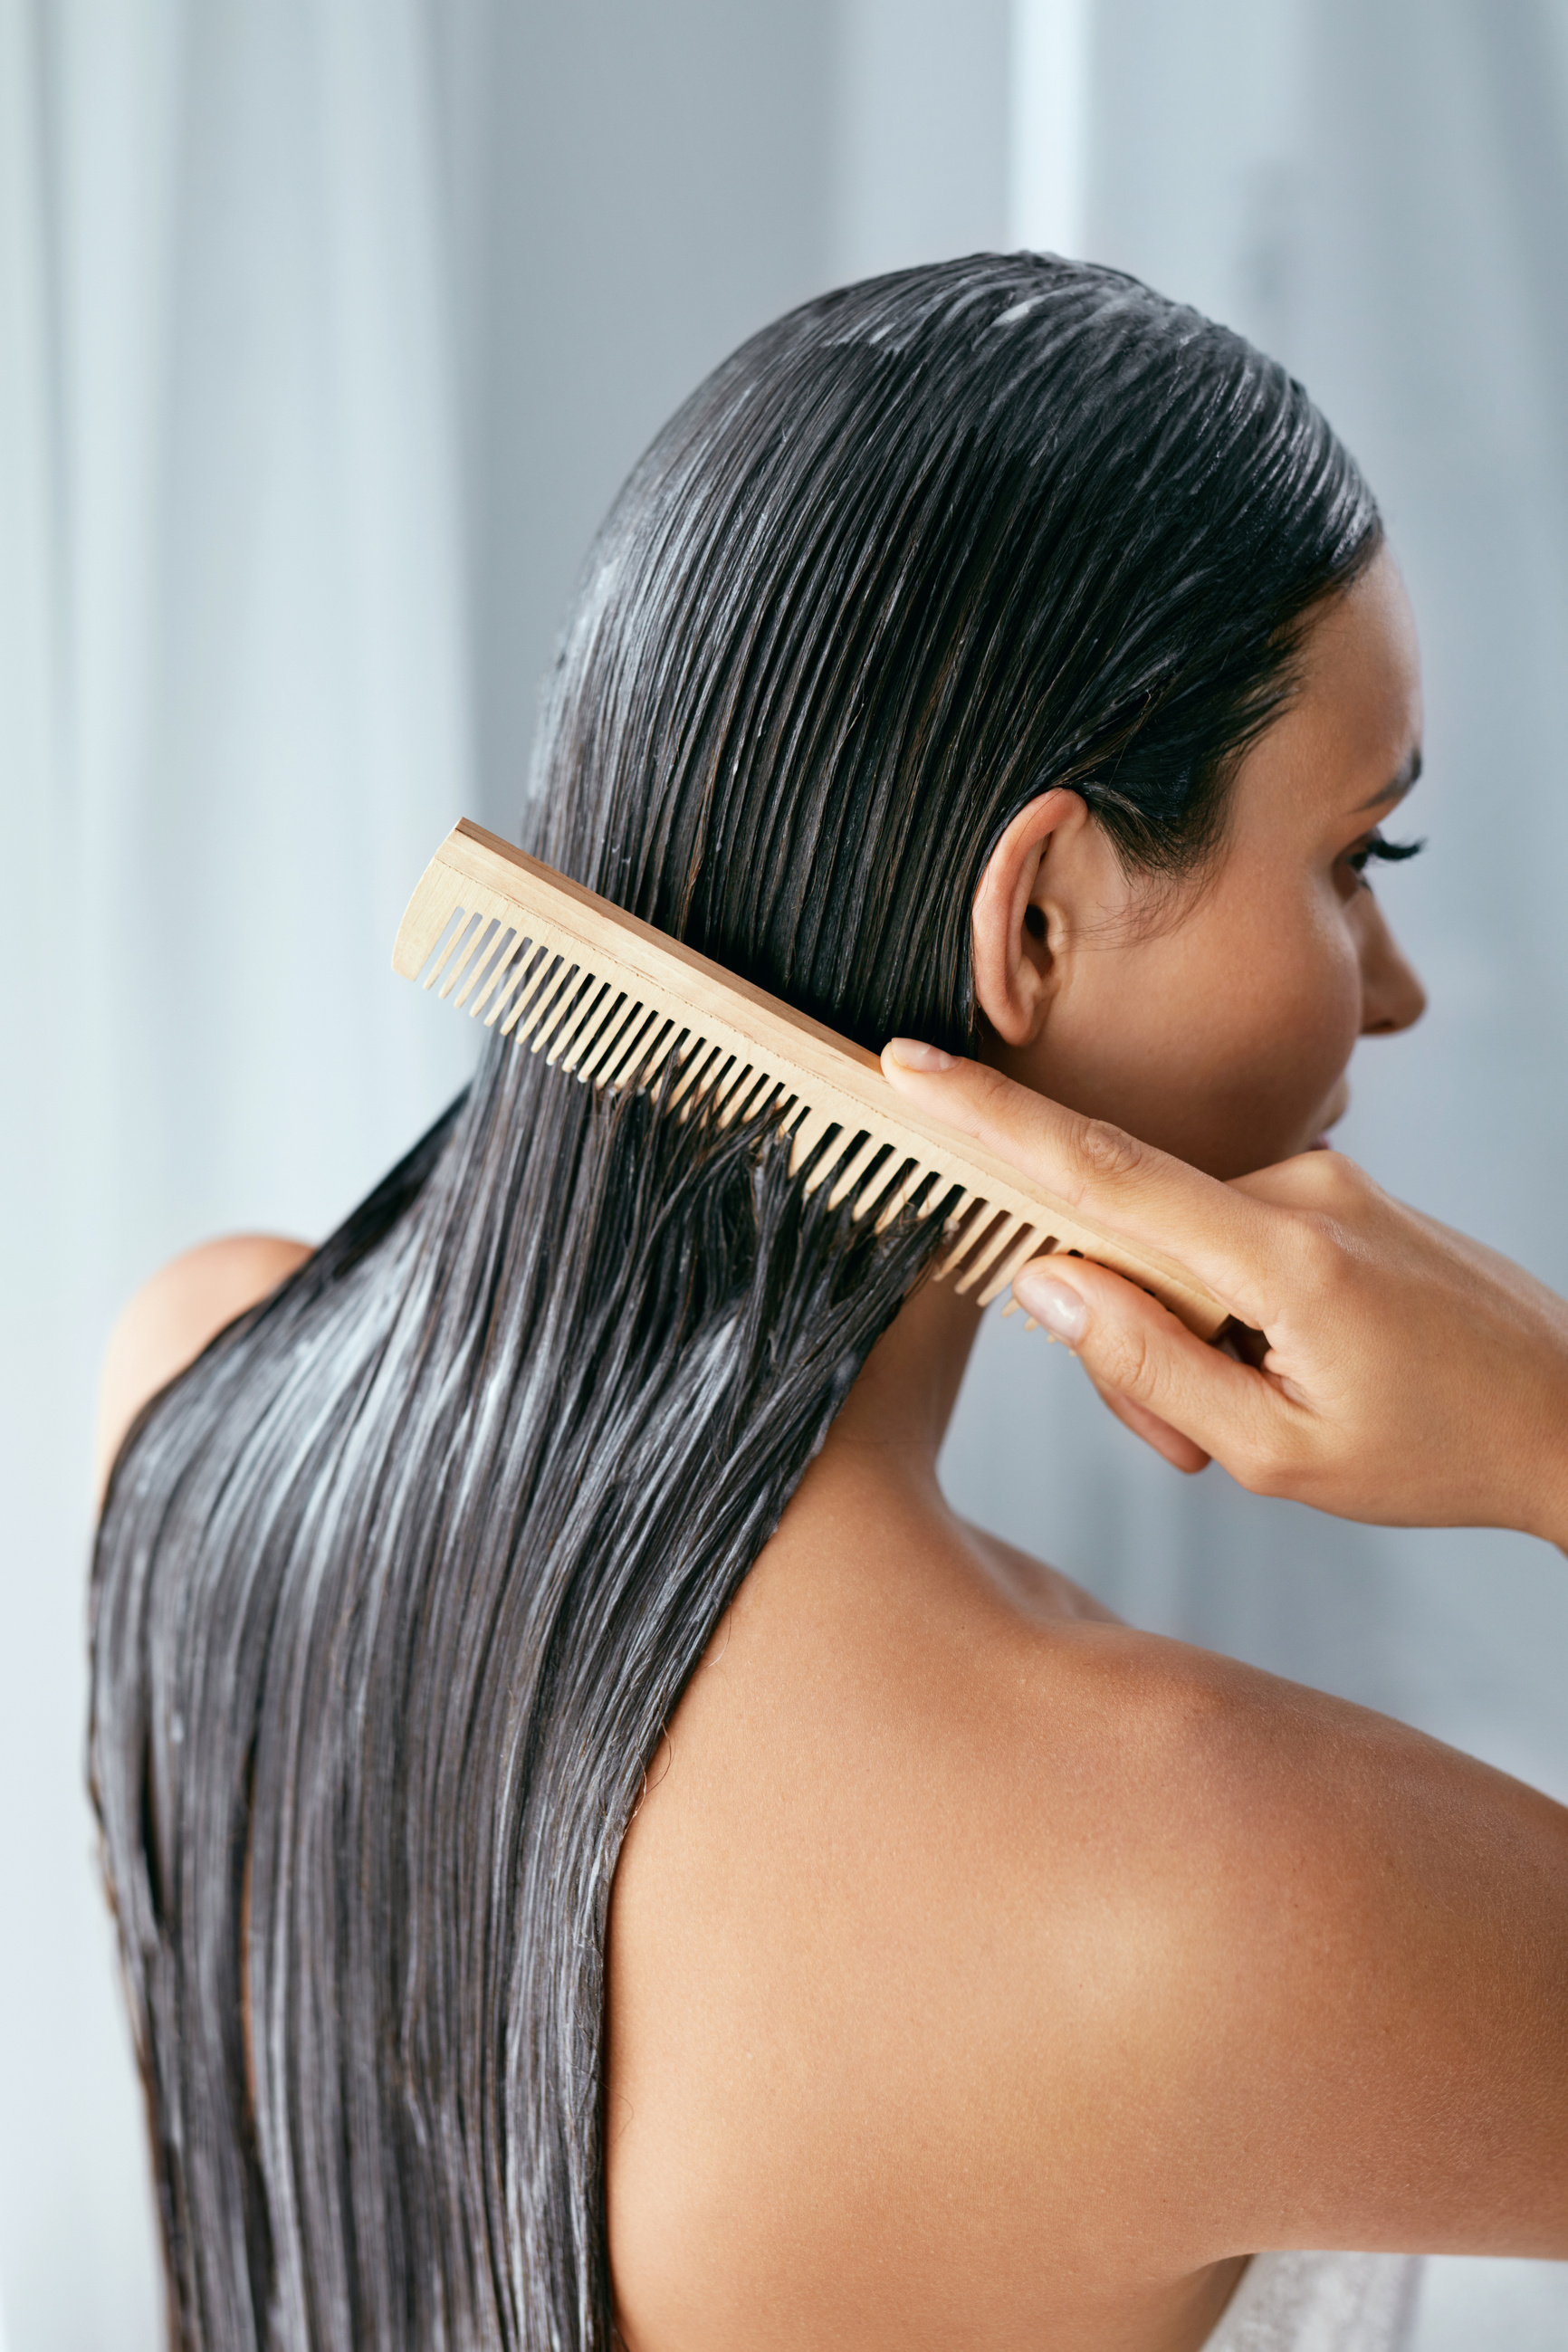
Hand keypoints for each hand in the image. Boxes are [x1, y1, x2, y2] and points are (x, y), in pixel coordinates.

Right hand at [882, 1041, 1567, 1546]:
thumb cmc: (1438, 1452)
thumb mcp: (1278, 1452)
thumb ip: (1150, 1365)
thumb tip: (1047, 1279)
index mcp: (1284, 1254)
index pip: (1102, 1169)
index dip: (991, 1119)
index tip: (906, 1068)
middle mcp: (1300, 1187)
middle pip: (1131, 1238)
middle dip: (1125, 1339)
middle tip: (1182, 1448)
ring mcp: (1324, 1179)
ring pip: (1178, 1247)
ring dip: (1178, 1336)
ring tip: (1247, 1425)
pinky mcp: (1335, 1190)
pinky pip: (1228, 1238)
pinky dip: (1220, 1312)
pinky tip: (1273, 1374)